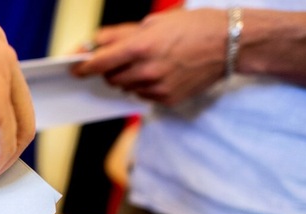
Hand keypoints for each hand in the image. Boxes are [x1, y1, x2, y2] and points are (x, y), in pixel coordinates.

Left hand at [72, 9, 227, 104]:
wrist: (230, 43)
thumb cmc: (192, 26)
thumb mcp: (153, 22)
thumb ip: (119, 35)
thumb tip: (94, 43)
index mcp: (141, 47)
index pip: (99, 63)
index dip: (83, 67)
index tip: (75, 68)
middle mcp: (147, 70)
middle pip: (111, 78)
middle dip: (110, 69)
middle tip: (122, 58)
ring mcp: (158, 87)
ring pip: (126, 88)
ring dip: (127, 78)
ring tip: (147, 62)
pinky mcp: (168, 99)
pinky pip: (144, 96)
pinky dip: (144, 86)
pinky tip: (160, 73)